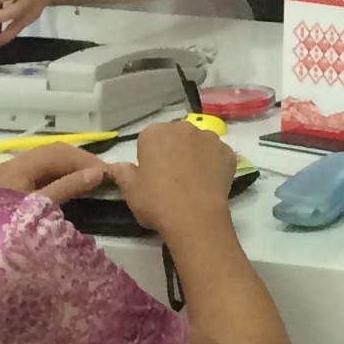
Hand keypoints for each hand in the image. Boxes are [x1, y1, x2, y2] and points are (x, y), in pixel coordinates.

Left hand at [0, 143, 116, 203]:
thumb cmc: (6, 227)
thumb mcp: (39, 207)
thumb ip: (67, 187)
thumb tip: (98, 173)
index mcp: (19, 166)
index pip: (59, 152)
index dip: (85, 160)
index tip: (107, 173)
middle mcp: (13, 166)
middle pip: (52, 155)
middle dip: (78, 162)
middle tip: (101, 177)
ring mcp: (8, 178)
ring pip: (45, 165)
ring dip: (68, 170)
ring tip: (89, 183)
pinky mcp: (7, 192)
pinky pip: (37, 177)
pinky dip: (56, 179)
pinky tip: (67, 190)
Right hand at [105, 119, 239, 237]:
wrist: (195, 216)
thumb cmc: (156, 199)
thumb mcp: (129, 188)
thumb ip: (121, 171)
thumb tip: (114, 166)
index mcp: (156, 132)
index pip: (148, 139)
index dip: (149, 158)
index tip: (151, 176)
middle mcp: (184, 128)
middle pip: (175, 137)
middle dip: (172, 152)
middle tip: (170, 179)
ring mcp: (210, 138)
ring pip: (198, 144)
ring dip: (194, 156)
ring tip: (191, 182)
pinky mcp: (228, 152)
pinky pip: (217, 155)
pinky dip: (213, 165)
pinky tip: (207, 183)